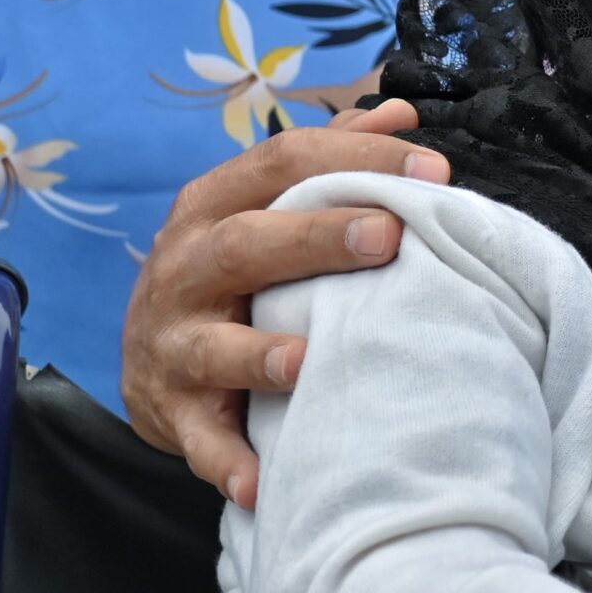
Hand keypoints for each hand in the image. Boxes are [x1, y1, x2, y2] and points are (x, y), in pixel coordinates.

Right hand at [122, 100, 445, 507]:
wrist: (155, 359)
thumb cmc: (237, 270)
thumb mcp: (268, 206)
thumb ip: (333, 158)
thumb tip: (400, 112)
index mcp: (215, 206)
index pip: (282, 163)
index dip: (358, 159)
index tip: (437, 170)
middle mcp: (185, 268)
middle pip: (245, 244)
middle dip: (316, 239)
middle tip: (388, 236)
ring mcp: (173, 344)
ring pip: (211, 347)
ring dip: (258, 357)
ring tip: (306, 361)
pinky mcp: (172, 413)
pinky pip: (201, 442)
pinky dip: (230, 463)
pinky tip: (265, 480)